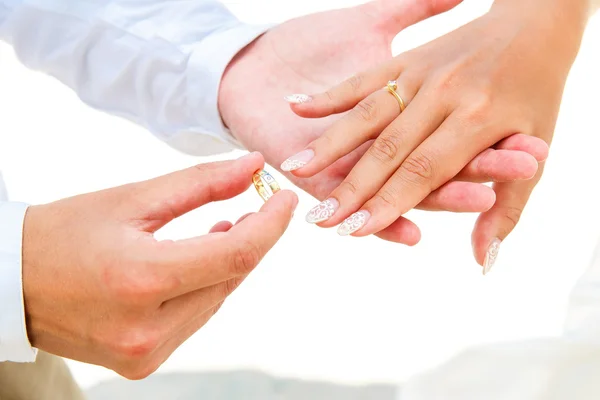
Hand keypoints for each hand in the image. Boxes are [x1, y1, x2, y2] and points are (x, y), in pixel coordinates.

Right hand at [22, 153, 296, 378]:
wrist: (12, 283)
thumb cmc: (64, 233)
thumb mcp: (132, 199)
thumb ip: (201, 185)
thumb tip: (254, 168)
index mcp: (142, 279)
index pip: (237, 253)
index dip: (272, 225)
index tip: (287, 199)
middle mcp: (147, 327)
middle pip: (232, 278)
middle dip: (252, 239)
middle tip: (258, 207)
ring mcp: (146, 352)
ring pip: (217, 300)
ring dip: (230, 264)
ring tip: (225, 227)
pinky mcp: (143, 363)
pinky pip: (195, 319)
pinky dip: (205, 288)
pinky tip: (199, 262)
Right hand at [277, 0, 586, 262]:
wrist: (537, 21)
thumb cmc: (538, 91)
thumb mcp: (537, 147)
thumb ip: (509, 208)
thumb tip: (483, 261)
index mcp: (479, 118)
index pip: (424, 172)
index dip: (388, 204)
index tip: (356, 231)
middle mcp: (445, 94)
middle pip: (388, 149)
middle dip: (351, 187)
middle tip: (321, 218)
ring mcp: (422, 73)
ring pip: (367, 115)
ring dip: (329, 145)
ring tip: (295, 170)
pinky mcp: (407, 58)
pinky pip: (362, 79)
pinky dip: (330, 95)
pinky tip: (297, 108)